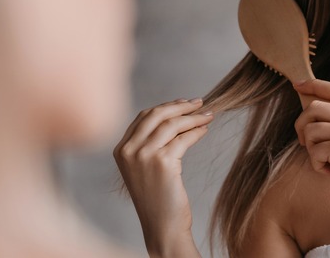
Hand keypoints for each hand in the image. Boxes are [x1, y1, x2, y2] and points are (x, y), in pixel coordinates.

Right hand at [113, 98, 211, 256]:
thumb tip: (176, 115)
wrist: (162, 225)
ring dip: (194, 117)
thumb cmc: (158, 197)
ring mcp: (143, 156)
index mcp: (121, 150)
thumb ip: (150, 143)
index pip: (144, 117)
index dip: (166, 106)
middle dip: (181, 106)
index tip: (185, 103)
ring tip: (209, 116)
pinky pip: (184, 138)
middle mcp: (128, 151)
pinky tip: (205, 130)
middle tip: (200, 103)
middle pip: (156, 114)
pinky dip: (197, 131)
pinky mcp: (162, 162)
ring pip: (172, 124)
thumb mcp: (145, 167)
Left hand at [293, 80, 329, 226]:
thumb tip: (313, 111)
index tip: (298, 85)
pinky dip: (317, 166)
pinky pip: (313, 152)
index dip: (315, 84)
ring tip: (328, 163)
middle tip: (304, 143)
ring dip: (312, 150)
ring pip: (310, 130)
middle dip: (301, 124)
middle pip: (316, 107)